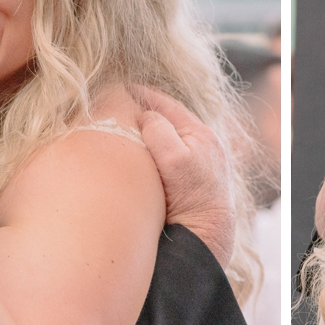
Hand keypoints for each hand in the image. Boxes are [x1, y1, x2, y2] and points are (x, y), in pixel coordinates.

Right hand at [133, 85, 233, 266]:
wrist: (207, 236)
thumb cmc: (193, 199)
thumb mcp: (174, 159)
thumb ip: (159, 130)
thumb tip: (146, 116)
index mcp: (200, 133)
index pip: (166, 103)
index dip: (142, 94)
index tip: (119, 87)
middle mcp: (204, 145)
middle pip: (168, 119)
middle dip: (144, 112)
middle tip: (117, 107)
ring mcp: (200, 163)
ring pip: (168, 139)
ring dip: (148, 134)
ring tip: (125, 130)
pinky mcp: (194, 181)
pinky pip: (169, 157)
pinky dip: (153, 152)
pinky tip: (140, 158)